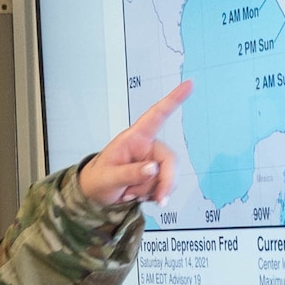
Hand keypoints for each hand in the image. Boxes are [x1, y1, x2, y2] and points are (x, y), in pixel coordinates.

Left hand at [78, 80, 191, 206]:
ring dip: (152, 190)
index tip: (189, 84)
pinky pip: (163, 186)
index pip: (156, 115)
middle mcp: (146, 147)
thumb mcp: (109, 177)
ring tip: (129, 193)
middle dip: (166, 182)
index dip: (173, 100)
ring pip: (167, 177)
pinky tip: (135, 194)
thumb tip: (153, 168)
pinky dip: (152, 195)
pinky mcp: (154, 175)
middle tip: (160, 200)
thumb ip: (130, 173)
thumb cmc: (98, 179)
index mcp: (134, 138)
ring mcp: (151, 161)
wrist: (95, 194)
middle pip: (169, 160)